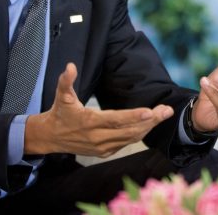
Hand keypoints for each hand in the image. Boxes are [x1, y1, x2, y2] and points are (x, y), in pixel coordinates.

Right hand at [24, 63, 173, 156]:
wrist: (50, 137)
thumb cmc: (60, 113)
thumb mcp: (61, 95)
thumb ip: (66, 81)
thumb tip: (70, 65)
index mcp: (90, 122)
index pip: (116, 119)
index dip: (134, 116)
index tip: (151, 111)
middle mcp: (98, 137)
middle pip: (129, 130)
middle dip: (150, 121)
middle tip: (167, 111)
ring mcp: (102, 147)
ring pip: (130, 138)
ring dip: (148, 127)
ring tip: (163, 115)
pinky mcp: (104, 152)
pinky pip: (126, 144)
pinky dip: (139, 134)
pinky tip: (149, 124)